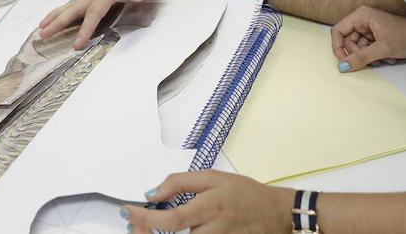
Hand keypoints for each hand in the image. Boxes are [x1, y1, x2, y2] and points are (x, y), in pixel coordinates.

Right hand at [39, 0, 165, 48]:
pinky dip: (64, 12)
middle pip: (75, 8)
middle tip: (43, 35)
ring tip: (41, 28)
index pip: (95, 11)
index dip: (85, 28)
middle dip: (58, 22)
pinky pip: (76, 3)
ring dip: (56, 16)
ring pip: (72, 4)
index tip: (76, 43)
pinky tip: (57, 18)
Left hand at [124, 170, 293, 233]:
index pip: (170, 220)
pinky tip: (165, 230)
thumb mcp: (213, 177)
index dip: (145, 218)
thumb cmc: (247, 194)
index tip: (129, 211)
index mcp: (208, 207)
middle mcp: (212, 230)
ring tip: (145, 226)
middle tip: (133, 223)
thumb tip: (153, 192)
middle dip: (145, 232)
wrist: (275, 213)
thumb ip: (181, 182)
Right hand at [331, 5, 405, 71]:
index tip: (343, 62)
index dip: (337, 47)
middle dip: (356, 54)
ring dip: (366, 57)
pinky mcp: (375, 36)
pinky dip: (372, 56)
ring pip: (356, 47)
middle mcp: (363, 20)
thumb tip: (342, 67)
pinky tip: (384, 59)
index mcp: (361, 15)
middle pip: (347, 40)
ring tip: (381, 60)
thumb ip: (360, 58)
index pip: (338, 30)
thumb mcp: (382, 49)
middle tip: (369, 62)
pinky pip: (365, 49)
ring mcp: (369, 28)